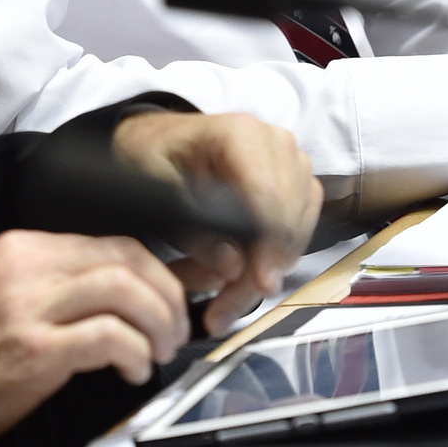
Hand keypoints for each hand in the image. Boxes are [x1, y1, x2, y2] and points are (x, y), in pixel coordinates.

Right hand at [0, 230, 189, 446]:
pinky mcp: (34, 349)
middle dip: (166, 293)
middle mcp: (26, 267)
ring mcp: (29, 306)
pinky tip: (133, 370)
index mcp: (19, 250)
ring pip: (124, 289)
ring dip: (157, 322)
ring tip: (159, 350)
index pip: (108, 243)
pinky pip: (108, 335)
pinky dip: (133, 352)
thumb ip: (45, 286)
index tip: (166, 295)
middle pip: (126, 258)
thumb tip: (107, 299)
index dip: (152, 271)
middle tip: (174, 326)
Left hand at [112, 111, 323, 334]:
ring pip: (294, 235)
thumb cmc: (152, 155)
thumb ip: (190, 230)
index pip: (270, 195)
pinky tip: (229, 274)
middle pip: (285, 222)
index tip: (260, 284)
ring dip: (255, 274)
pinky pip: (294, 236)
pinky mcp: (295, 186)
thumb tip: (233, 267)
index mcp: (239, 135)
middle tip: (222, 311)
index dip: (268, 244)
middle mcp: (275, 144)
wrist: (159, 140)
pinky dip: (263, 262)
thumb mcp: (152, 188)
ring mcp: (290, 164)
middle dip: (255, 274)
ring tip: (211, 293)